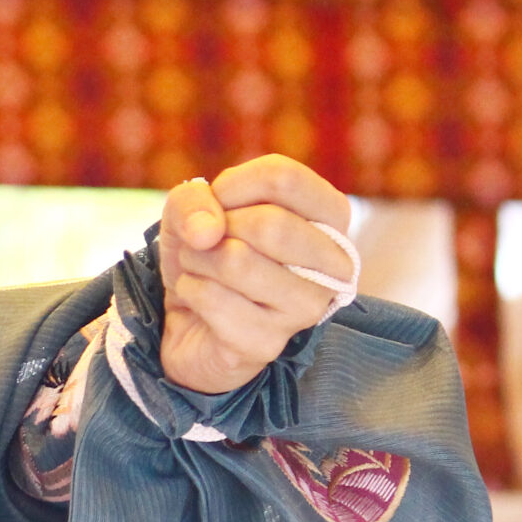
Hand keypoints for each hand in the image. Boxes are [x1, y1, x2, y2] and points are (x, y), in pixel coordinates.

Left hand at [156, 155, 354, 395]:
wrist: (188, 321)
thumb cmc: (207, 253)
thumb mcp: (192, 211)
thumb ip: (192, 200)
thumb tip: (207, 231)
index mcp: (329, 215)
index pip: (284, 178)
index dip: (232, 186)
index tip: (219, 204)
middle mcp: (333, 263)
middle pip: (270, 224)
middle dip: (217, 229)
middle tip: (206, 244)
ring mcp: (307, 308)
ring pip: (238, 261)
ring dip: (198, 261)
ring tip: (202, 271)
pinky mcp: (270, 343)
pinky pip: (213, 300)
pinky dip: (190, 291)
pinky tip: (199, 301)